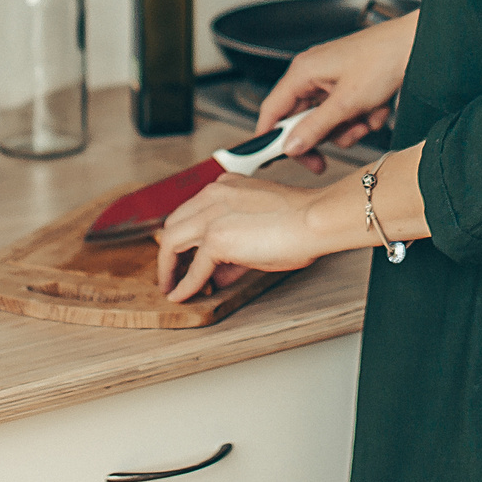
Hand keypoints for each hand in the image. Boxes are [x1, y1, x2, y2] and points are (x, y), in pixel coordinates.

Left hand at [156, 174, 327, 302]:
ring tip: (169, 285)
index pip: (191, 211)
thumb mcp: (258, 231)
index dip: (185, 237)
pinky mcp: (216, 238)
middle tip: (171, 271)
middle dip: (169, 250)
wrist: (314, 220)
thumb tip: (216, 274)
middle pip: (174, 224)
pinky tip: (181, 295)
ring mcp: (212, 215)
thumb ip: (233, 251)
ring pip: (172, 240)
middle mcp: (213, 194)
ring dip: (168, 267)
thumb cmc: (299, 222)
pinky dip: (184, 284)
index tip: (184, 254)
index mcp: (225, 186)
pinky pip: (194, 267)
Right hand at [258, 10, 417, 169]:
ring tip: (364, 120)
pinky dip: (361, 119)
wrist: (417, 46)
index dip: (267, 138)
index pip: (272, 110)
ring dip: (346, 129)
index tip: (266, 161)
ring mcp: (332, 81)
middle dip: (320, 138)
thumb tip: (290, 146)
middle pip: (300, 121)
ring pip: (326, 123)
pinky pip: (346, 115)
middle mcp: (313, 75)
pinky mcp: (350, 87)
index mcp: (303, 71)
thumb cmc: (382, 58)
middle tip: (321, 163)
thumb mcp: (346, 102)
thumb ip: (315, 127)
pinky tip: (376, 110)